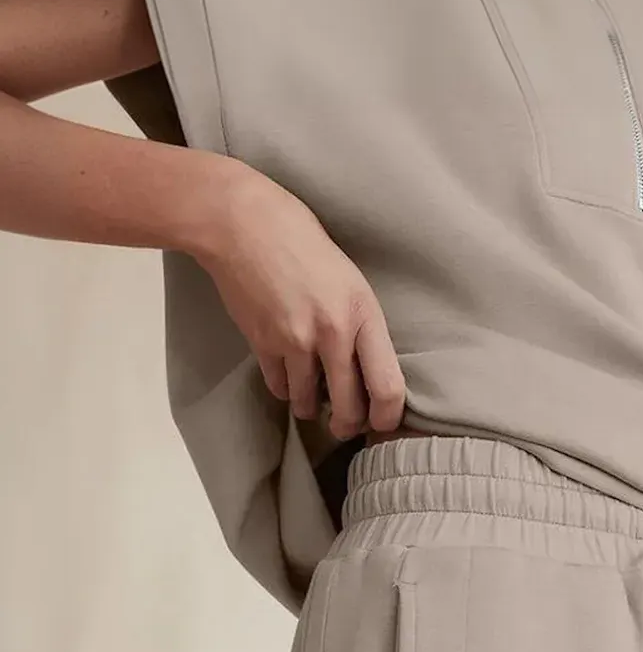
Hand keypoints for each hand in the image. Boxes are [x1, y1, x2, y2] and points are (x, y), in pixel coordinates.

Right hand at [191, 161, 405, 439]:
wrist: (245, 225)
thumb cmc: (305, 247)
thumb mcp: (353, 283)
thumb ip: (363, 327)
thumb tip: (371, 372)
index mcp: (364, 315)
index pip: (388, 387)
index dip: (388, 416)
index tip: (382, 423)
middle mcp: (333, 333)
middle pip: (350, 408)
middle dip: (349, 426)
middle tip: (346, 426)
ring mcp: (295, 341)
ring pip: (310, 403)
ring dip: (312, 407)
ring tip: (314, 399)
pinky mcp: (262, 344)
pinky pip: (280, 389)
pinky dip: (286, 389)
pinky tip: (290, 377)